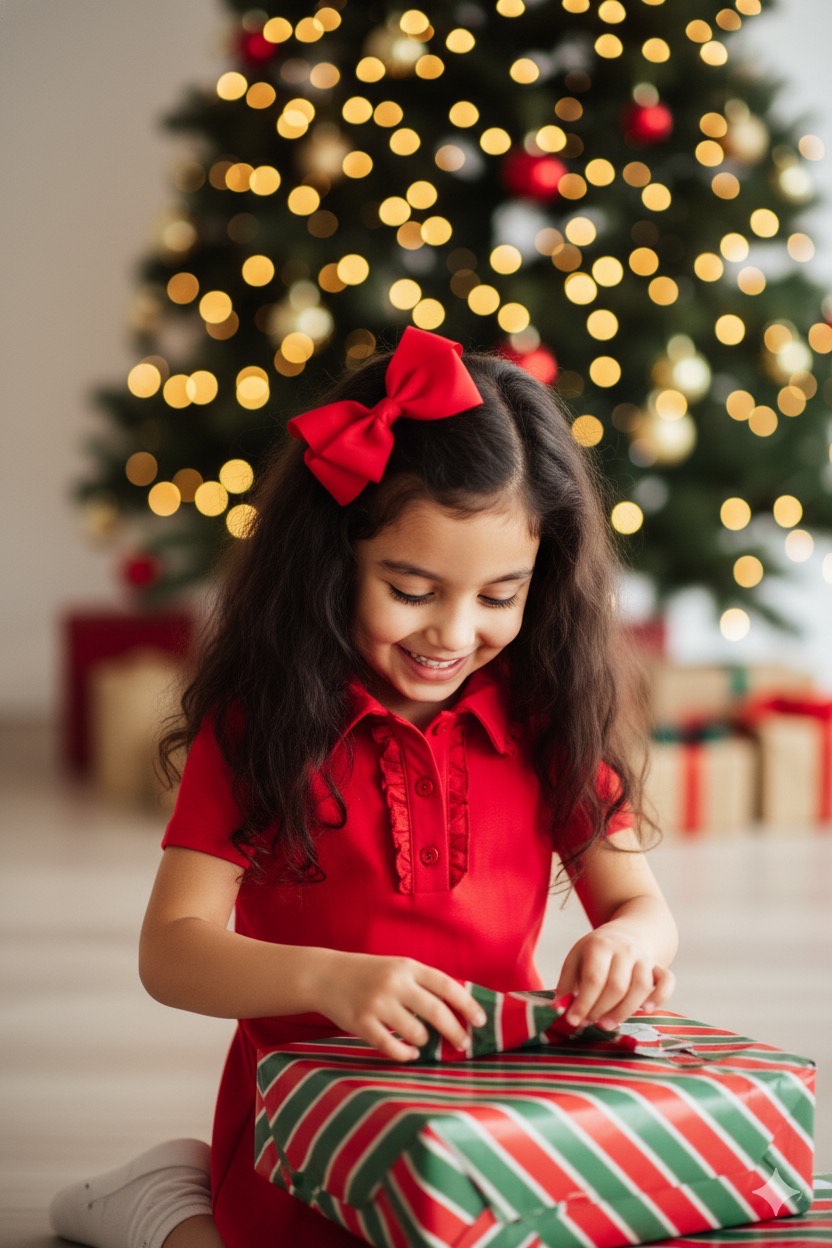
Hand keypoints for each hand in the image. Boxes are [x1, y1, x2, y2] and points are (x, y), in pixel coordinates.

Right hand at [316, 951, 487, 1061]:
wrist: (326, 976)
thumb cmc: (369, 974)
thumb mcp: (397, 968)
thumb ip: (423, 983)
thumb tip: (459, 1008)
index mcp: (407, 966)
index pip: (446, 985)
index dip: (467, 1004)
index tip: (480, 1021)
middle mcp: (394, 983)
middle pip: (436, 1012)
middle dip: (455, 1031)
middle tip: (464, 1044)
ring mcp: (377, 1004)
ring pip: (417, 1032)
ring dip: (426, 1041)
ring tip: (424, 1040)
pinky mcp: (361, 1024)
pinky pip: (392, 1047)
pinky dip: (407, 1053)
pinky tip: (410, 1051)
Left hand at [554, 924, 675, 1031]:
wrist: (628, 932)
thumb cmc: (597, 952)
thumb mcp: (576, 958)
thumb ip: (566, 983)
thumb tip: (559, 1009)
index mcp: (600, 946)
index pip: (593, 978)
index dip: (583, 1003)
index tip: (573, 1020)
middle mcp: (625, 951)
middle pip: (617, 986)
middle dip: (601, 1010)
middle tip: (590, 1023)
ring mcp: (644, 958)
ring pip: (640, 987)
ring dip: (624, 1011)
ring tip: (607, 1024)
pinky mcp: (658, 967)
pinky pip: (667, 982)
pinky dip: (660, 997)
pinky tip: (646, 1010)